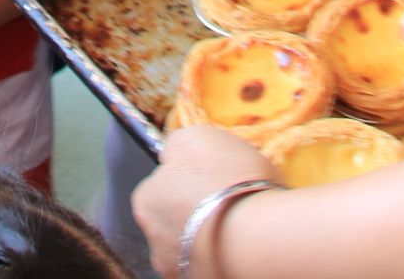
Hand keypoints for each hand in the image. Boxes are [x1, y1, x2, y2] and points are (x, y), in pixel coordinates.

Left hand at [137, 125, 279, 278]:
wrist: (258, 237)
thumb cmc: (224, 182)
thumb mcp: (193, 138)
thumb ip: (174, 145)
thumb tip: (171, 154)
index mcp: (145, 202)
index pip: (159, 186)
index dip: (186, 177)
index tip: (210, 175)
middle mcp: (153, 240)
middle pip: (173, 216)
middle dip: (194, 207)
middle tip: (227, 196)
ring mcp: (178, 268)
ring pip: (193, 242)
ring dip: (208, 232)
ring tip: (239, 220)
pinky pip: (213, 262)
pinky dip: (224, 252)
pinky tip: (243, 240)